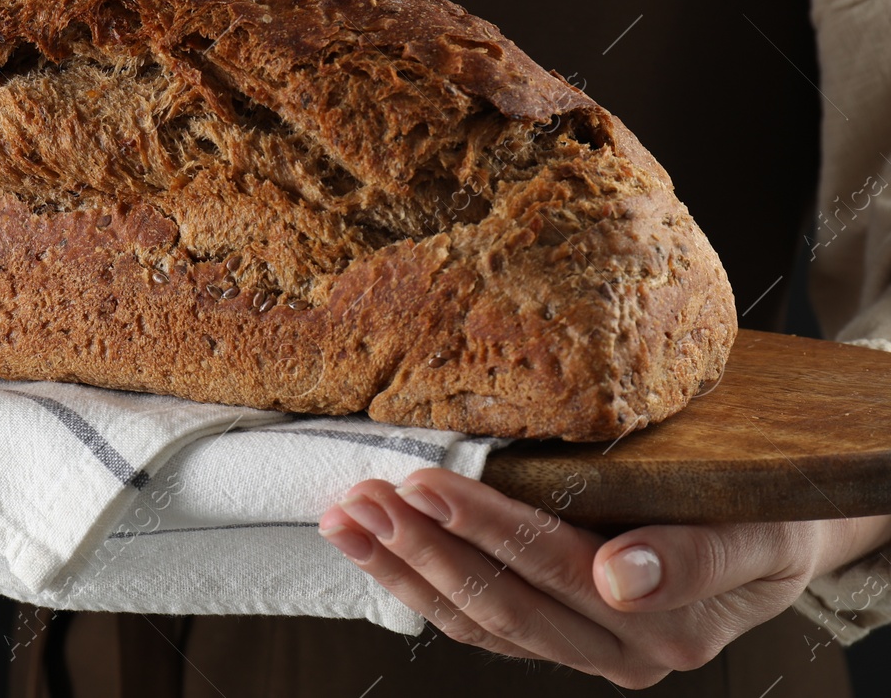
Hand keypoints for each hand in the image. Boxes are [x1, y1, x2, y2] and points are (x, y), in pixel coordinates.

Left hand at [318, 468, 890, 688]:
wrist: (784, 534)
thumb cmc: (772, 512)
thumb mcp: (762, 526)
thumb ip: (696, 554)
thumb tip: (621, 578)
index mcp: (667, 622)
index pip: (554, 566)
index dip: (483, 526)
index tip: (425, 481)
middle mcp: (620, 648)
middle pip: (501, 600)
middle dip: (422, 547)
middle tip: (362, 496)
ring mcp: (586, 651)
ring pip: (478, 619)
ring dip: (404, 568)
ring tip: (346, 518)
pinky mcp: (560, 640)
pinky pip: (480, 626)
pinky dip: (421, 586)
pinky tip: (378, 548)